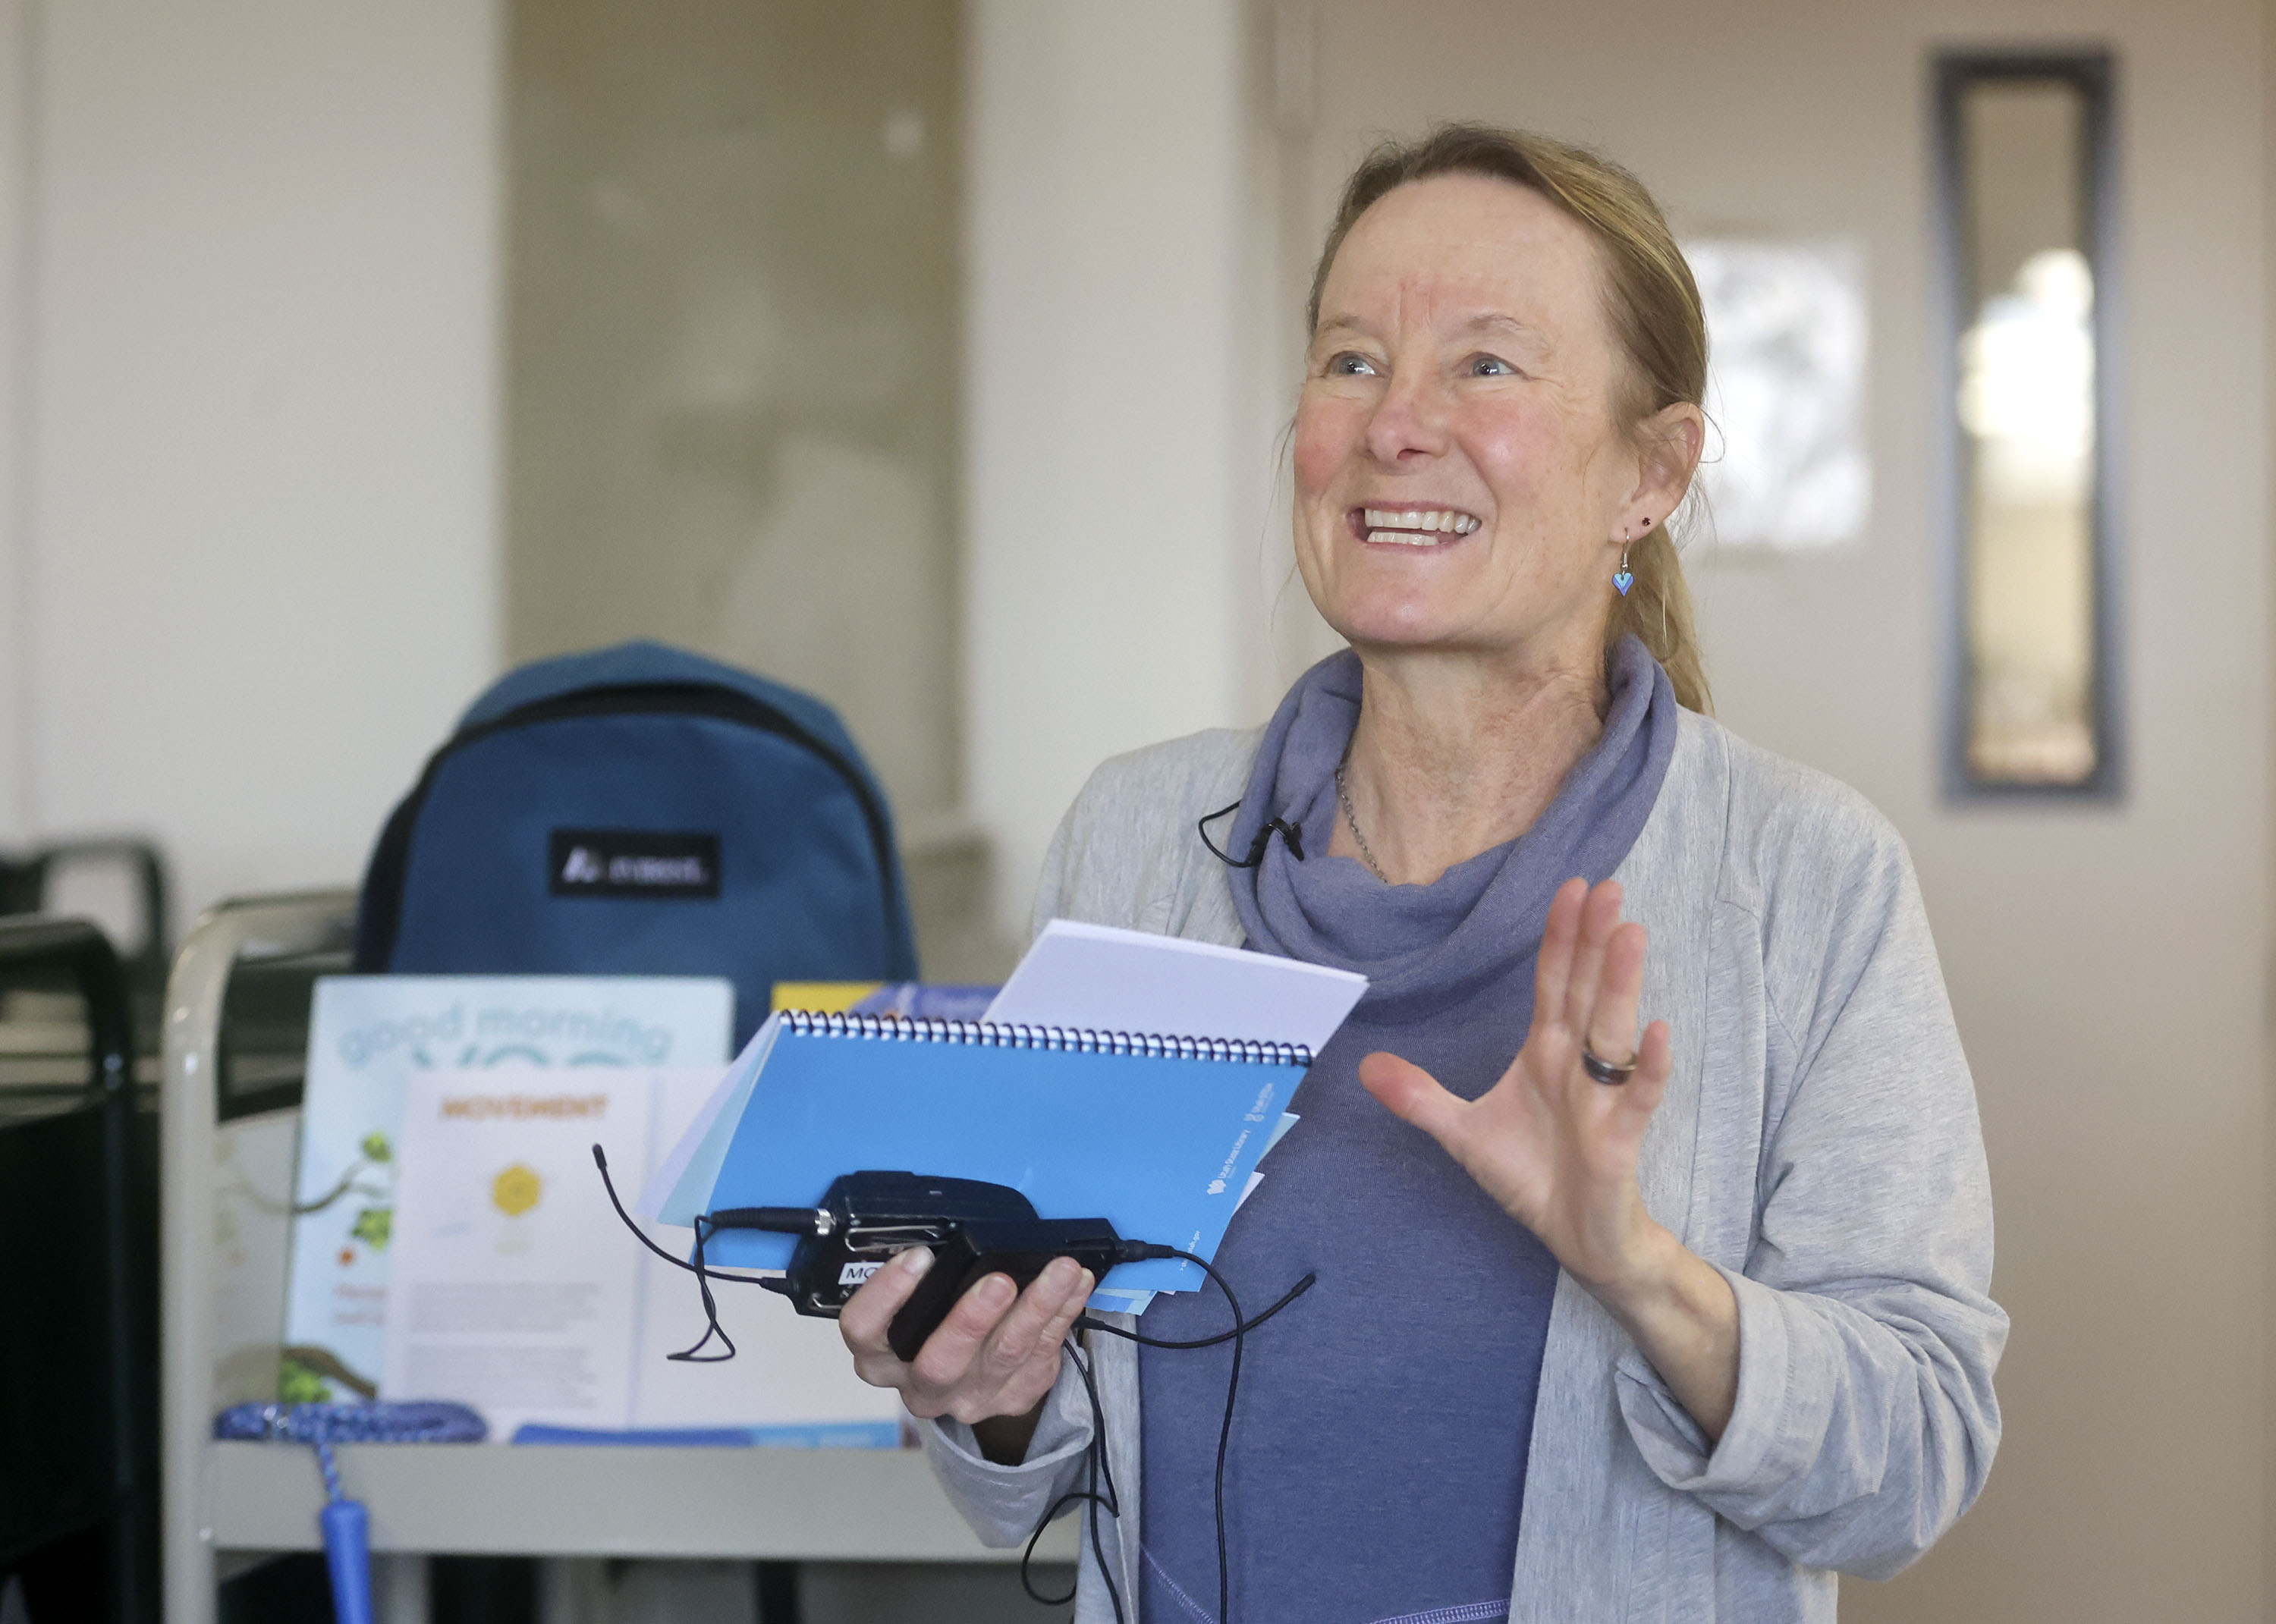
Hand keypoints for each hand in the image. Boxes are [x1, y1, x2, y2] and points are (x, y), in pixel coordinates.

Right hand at [839, 1246, 1095, 1463]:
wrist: (969, 1375)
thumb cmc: (936, 1318)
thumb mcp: (917, 1299)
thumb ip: (926, 1277)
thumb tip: (958, 1232)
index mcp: (881, 1355)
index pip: (865, 1330)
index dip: (886, 1295)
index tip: (919, 1256)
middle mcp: (920, 1386)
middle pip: (939, 1363)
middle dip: (971, 1321)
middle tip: (998, 1282)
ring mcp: (970, 1398)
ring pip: (1004, 1357)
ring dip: (1036, 1308)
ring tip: (1060, 1270)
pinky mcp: (1014, 1398)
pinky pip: (1043, 1355)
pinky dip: (1063, 1314)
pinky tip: (1077, 1285)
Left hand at [1358, 876, 1672, 1291]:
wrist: (1576, 1238)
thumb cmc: (1531, 1176)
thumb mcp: (1462, 1134)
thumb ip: (1420, 1098)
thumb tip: (1366, 1066)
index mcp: (1546, 1053)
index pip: (1553, 983)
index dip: (1559, 938)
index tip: (1570, 888)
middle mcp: (1578, 1065)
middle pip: (1586, 992)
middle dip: (1594, 941)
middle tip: (1609, 887)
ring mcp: (1603, 1098)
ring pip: (1613, 1032)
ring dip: (1621, 985)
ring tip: (1630, 934)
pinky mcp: (1620, 1139)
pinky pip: (1638, 1097)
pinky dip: (1648, 1068)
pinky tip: (1657, 1032)